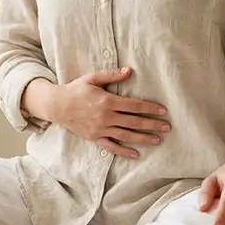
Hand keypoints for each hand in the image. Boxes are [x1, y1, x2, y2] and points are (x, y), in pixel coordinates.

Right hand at [49, 67, 169, 158]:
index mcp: (107, 101)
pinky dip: (124, 151)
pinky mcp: (95, 138)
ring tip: (157, 140)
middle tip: (167, 127)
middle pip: (134, 122)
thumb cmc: (76, 90)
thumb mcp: (92, 78)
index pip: (134, 106)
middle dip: (152, 124)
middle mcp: (106, 116)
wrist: (57, 105)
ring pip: (126, 135)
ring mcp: (101, 129)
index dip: (150, 108)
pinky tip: (136, 154)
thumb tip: (129, 70)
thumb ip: (112, 75)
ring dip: (143, 138)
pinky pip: (112, 147)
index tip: (163, 111)